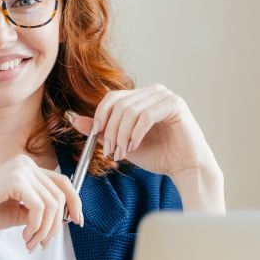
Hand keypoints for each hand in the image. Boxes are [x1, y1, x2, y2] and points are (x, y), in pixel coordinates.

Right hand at [0, 154, 84, 251]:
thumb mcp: (17, 212)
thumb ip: (38, 211)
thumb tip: (62, 219)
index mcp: (26, 167)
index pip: (62, 182)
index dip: (75, 202)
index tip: (77, 221)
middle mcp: (25, 163)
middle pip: (60, 195)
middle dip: (56, 225)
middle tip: (43, 244)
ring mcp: (21, 169)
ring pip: (52, 204)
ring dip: (44, 230)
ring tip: (31, 243)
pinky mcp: (15, 180)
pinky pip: (40, 208)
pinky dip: (36, 227)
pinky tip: (25, 236)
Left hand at [68, 83, 218, 178]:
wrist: (184, 167)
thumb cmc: (157, 155)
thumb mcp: (122, 143)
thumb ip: (101, 130)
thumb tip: (74, 119)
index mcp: (140, 97)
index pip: (112, 98)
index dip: (100, 116)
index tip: (96, 137)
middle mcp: (153, 91)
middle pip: (118, 104)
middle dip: (110, 130)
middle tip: (110, 152)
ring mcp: (165, 96)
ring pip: (130, 110)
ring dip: (122, 135)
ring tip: (123, 153)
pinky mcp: (175, 104)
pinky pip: (146, 115)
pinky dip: (136, 134)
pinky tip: (134, 146)